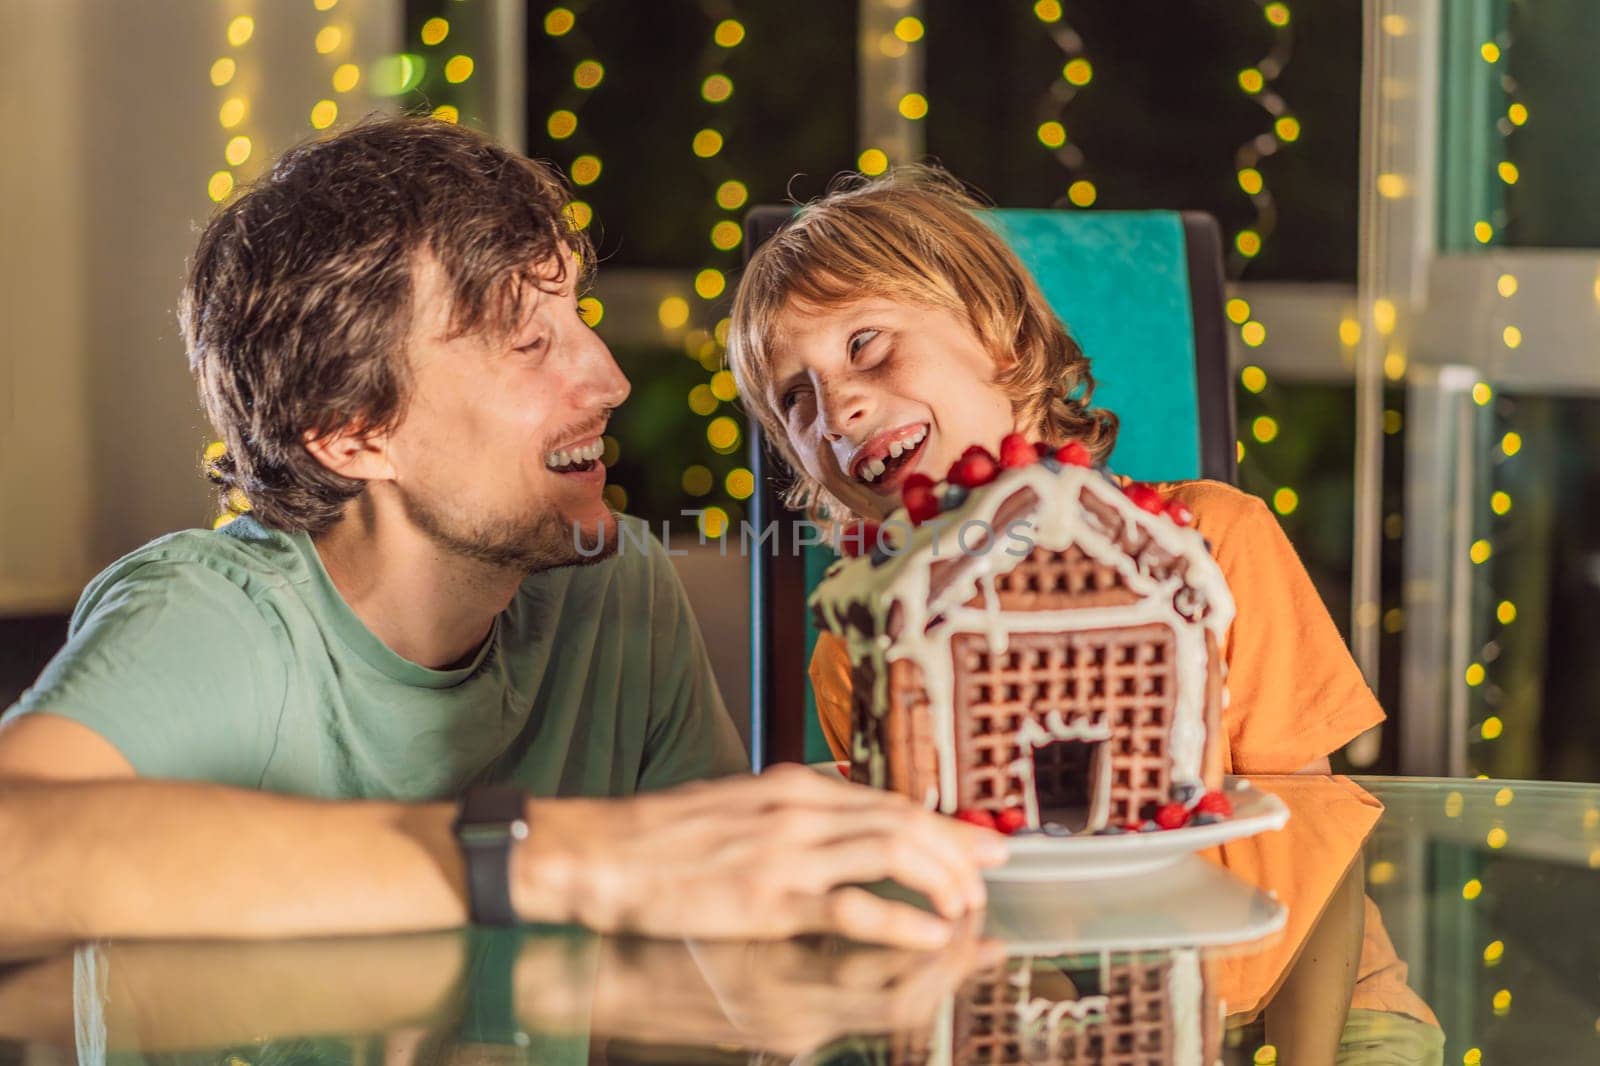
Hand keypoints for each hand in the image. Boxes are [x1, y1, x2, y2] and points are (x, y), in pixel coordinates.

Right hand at [513, 764, 1007, 947]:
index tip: (979, 843)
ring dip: (940, 881)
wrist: (603, 852)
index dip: (942, 824)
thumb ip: (792, 816)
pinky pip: (851, 905)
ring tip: (964, 909)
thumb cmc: (663, 836)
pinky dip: (900, 920)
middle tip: (991, 876)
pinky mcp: (767, 899)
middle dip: (958, 850)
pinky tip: (928, 935)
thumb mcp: (739, 807)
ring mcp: (784, 853)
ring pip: (891, 851)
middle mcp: (797, 810)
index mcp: (791, 788)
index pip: (888, 799)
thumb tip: (841, 828)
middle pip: (903, 820)